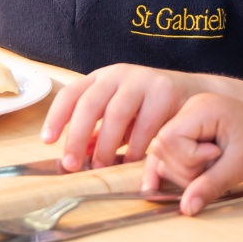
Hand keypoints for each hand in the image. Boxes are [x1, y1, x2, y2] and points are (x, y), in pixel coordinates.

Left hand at [42, 65, 214, 170]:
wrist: (194, 95)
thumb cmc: (149, 109)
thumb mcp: (119, 118)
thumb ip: (97, 134)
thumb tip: (73, 155)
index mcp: (101, 78)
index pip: (71, 94)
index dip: (56, 117)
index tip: (47, 141)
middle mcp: (118, 75)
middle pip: (90, 103)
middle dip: (77, 136)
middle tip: (71, 165)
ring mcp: (143, 80)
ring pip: (117, 113)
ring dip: (107, 144)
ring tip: (102, 166)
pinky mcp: (165, 91)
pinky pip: (146, 122)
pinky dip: (136, 146)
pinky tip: (131, 161)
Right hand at [143, 92, 242, 213]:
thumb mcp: (241, 166)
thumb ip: (209, 186)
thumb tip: (186, 208)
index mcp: (202, 108)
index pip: (168, 137)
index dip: (187, 157)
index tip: (217, 157)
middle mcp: (191, 110)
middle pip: (162, 147)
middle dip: (186, 168)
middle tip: (217, 166)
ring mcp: (191, 122)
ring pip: (165, 154)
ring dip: (186, 171)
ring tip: (216, 166)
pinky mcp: (194, 136)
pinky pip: (174, 156)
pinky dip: (183, 170)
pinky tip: (191, 177)